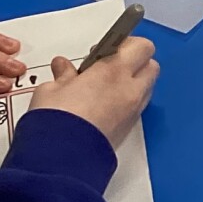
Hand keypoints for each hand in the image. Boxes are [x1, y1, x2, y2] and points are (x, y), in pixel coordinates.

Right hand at [30, 34, 156, 146]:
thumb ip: (64, 74)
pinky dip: (127, 100)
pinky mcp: (129, 127)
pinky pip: (137, 105)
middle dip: (134, 62)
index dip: (126, 44)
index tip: (108, 48)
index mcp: (114, 71)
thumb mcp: (52, 89)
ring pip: (146, 86)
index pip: (141, 46)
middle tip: (108, 66)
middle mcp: (130, 89)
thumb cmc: (55, 118)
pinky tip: (104, 104)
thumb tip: (64, 68)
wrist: (62, 157)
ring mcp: (133, 110)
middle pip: (150, 65)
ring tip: (104, 86)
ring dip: (132, 81)